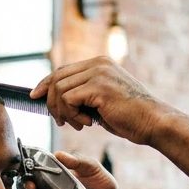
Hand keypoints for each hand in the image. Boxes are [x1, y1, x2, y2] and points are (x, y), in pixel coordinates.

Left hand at [32, 57, 178, 146]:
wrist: (152, 122)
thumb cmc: (130, 117)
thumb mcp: (102, 101)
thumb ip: (83, 95)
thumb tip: (57, 100)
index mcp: (100, 63)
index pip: (63, 70)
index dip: (46, 83)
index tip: (35, 97)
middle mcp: (98, 63)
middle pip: (57, 78)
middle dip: (52, 102)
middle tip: (60, 122)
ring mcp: (98, 73)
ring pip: (59, 90)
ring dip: (63, 112)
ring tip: (78, 124)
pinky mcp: (98, 87)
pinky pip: (68, 100)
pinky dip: (71, 115)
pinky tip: (86, 124)